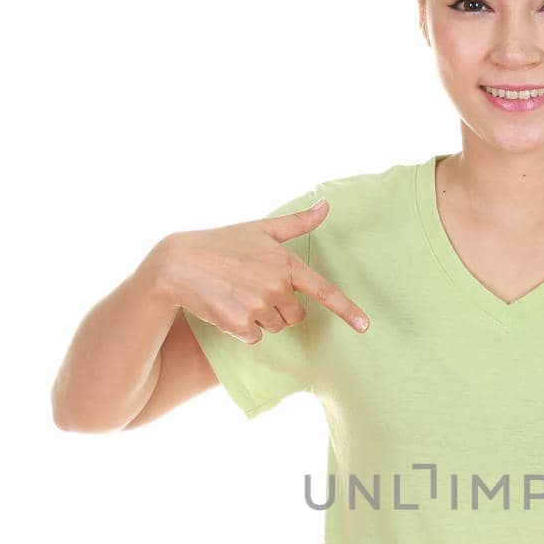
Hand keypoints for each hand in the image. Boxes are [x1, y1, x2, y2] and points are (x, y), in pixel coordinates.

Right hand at [154, 198, 369, 341]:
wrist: (178, 264)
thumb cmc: (221, 243)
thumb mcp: (261, 228)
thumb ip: (297, 222)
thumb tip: (327, 205)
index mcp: (285, 263)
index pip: (323, 291)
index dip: (347, 310)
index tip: (365, 326)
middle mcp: (276, 286)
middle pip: (295, 316)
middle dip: (280, 309)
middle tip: (252, 288)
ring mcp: (258, 306)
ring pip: (274, 327)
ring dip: (260, 318)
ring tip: (236, 295)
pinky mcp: (240, 324)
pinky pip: (255, 338)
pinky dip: (243, 329)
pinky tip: (226, 308)